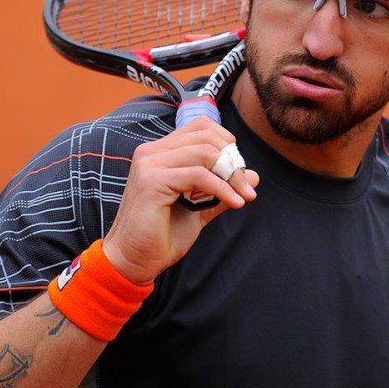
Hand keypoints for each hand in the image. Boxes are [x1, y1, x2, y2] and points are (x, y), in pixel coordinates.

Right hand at [101, 117, 257, 284]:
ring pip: (205, 152)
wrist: (134, 260)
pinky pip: (198, 175)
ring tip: (243, 195)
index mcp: (161, 152)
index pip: (202, 127)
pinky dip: (222, 188)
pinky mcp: (151, 181)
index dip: (227, 144)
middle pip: (207, 137)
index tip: (240, 173)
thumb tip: (254, 176)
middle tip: (246, 187)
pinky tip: (234, 202)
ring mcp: (149, 164)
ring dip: (232, 175)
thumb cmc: (162, 235)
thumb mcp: (200, 208)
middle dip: (234, 161)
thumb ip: (222, 189)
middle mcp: (152, 152)